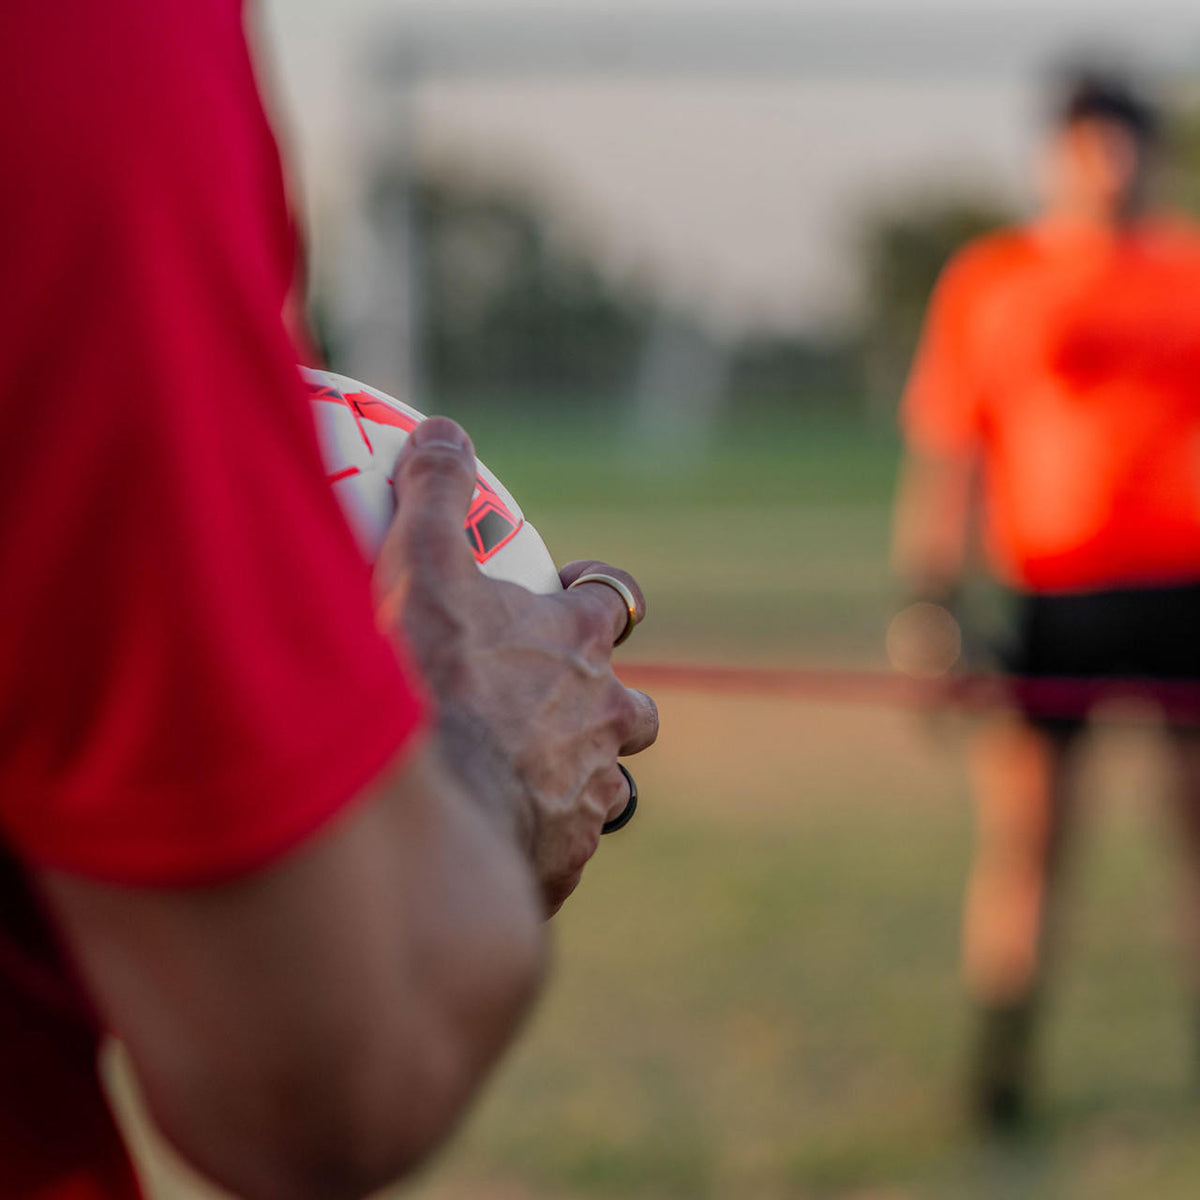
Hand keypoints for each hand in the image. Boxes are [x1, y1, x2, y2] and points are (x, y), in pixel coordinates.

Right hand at [375, 418, 658, 914]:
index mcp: (578, 644)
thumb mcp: (424, 568)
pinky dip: (537, 838)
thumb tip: (444, 430)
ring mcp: (592, 792)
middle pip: (632, 709)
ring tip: (509, 781)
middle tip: (545, 711)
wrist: (432, 812)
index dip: (592, 600)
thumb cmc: (432, 682)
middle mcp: (605, 718)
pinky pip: (564, 845)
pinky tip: (486, 838)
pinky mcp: (567, 857)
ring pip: (604, 782)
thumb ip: (436, 495)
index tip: (569, 602)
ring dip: (570, 776)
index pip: (612, 605)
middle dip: (605, 707)